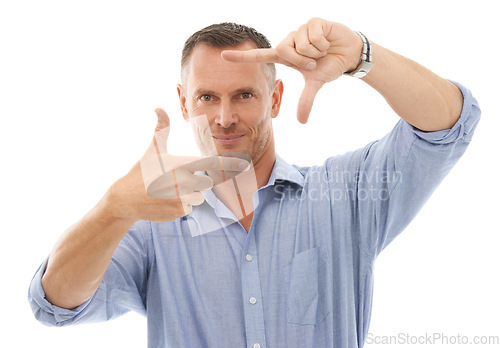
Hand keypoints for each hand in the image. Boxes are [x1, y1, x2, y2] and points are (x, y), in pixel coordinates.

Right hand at [106, 108, 248, 222]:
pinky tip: (166, 201)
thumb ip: (161, 129)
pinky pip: (190, 209)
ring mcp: (182, 197)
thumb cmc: (140, 172)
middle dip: (196, 182)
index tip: (245, 164)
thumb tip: (158, 107)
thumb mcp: (152, 150)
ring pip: (199, 197)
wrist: (124, 199)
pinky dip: (182, 207)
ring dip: (189, 195)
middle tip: (176, 181)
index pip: (212, 163)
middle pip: (207, 182)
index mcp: (182, 163)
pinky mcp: (179, 211)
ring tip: (169, 191)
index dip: (229, 163)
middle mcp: (184, 180)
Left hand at [221, 18, 362, 122]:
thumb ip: (306, 100)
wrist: (349, 53)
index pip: (260, 56)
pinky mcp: (313, 22)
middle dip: (304, 61)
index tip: (223, 56)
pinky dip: (324, 43)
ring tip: (322, 50)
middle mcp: (289, 41)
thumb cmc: (328, 65)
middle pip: (286, 52)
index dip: (242, 57)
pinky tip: (328, 41)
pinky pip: (314, 37)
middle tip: (315, 61)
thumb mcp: (316, 83)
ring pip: (301, 45)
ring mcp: (300, 30)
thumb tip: (302, 122)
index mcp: (285, 55)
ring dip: (316, 52)